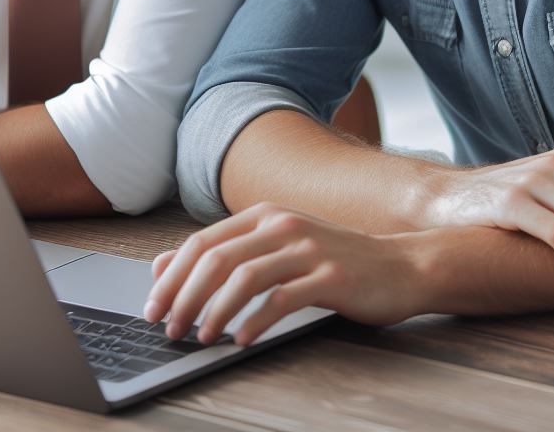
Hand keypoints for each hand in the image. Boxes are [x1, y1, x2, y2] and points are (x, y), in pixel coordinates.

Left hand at [144, 203, 418, 347]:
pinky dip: (255, 321)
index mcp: (265, 214)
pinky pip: (282, 299)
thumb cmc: (334, 259)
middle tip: (169, 327)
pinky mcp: (330, 275)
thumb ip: (227, 251)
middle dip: (185, 295)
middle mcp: (282, 224)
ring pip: (244, 277)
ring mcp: (307, 248)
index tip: (153, 306)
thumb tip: (163, 265)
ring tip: (201, 337)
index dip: (172, 274)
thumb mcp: (279, 246)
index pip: (203, 241)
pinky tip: (240, 340)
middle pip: (217, 257)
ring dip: (215, 310)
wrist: (400, 265)